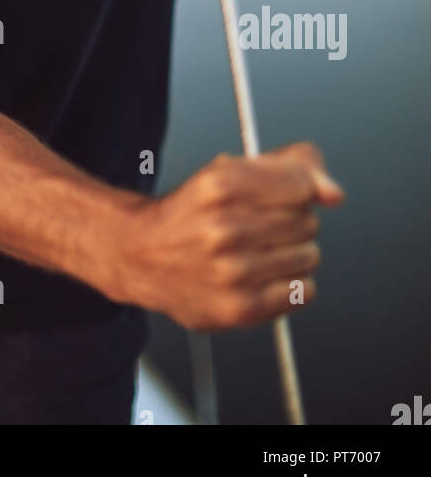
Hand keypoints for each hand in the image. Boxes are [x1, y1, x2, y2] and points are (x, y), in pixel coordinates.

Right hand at [114, 142, 344, 329]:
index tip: (286, 195)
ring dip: (293, 252)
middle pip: (307, 221)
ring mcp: (233, 272)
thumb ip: (290, 167)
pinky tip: (264, 274)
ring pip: (310, 256)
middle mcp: (226, 228)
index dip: (298, 189)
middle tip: (260, 223)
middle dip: (291, 219)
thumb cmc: (192, 211)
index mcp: (222, 183)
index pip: (302, 185)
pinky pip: (304, 291)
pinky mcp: (240, 308)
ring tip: (260, 250)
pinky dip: (292, 282)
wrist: (142, 254)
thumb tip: (334, 193)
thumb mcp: (229, 170)